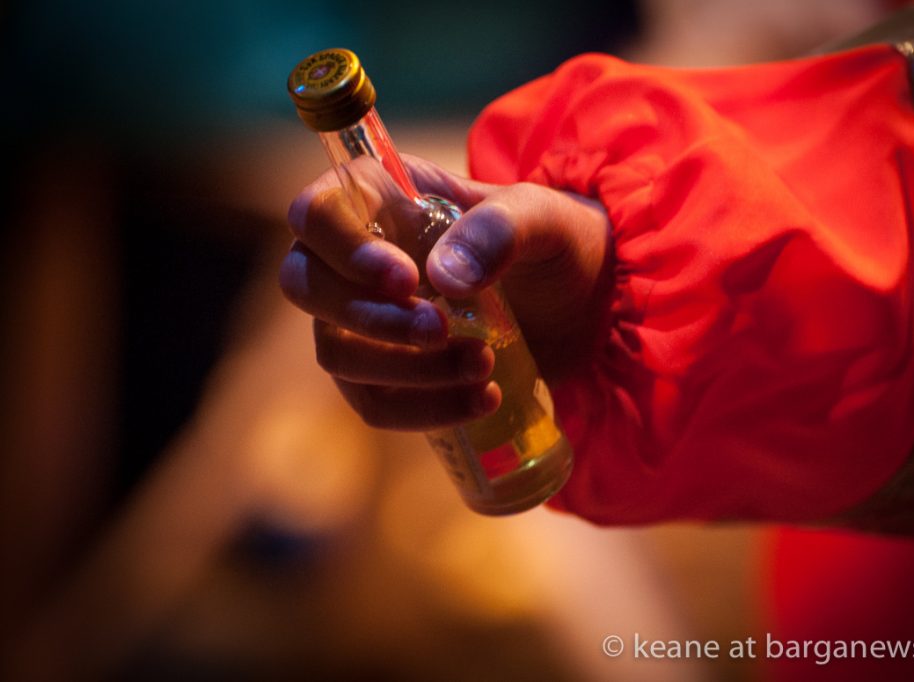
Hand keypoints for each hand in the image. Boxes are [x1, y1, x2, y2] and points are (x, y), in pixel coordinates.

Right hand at [280, 154, 612, 430]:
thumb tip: (443, 278)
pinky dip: (422, 410)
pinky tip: (483, 399)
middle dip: (369, 319)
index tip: (405, 280)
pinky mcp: (388, 373)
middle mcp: (359, 258)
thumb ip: (500, 230)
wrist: (586, 304)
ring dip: (402, 371)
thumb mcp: (545, 220)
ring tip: (484, 367)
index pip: (317, 213)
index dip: (344, 248)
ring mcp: (365, 320)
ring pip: (335, 353)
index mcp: (383, 199)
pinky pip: (373, 402)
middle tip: (441, 330)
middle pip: (305, 286)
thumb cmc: (556, 243)